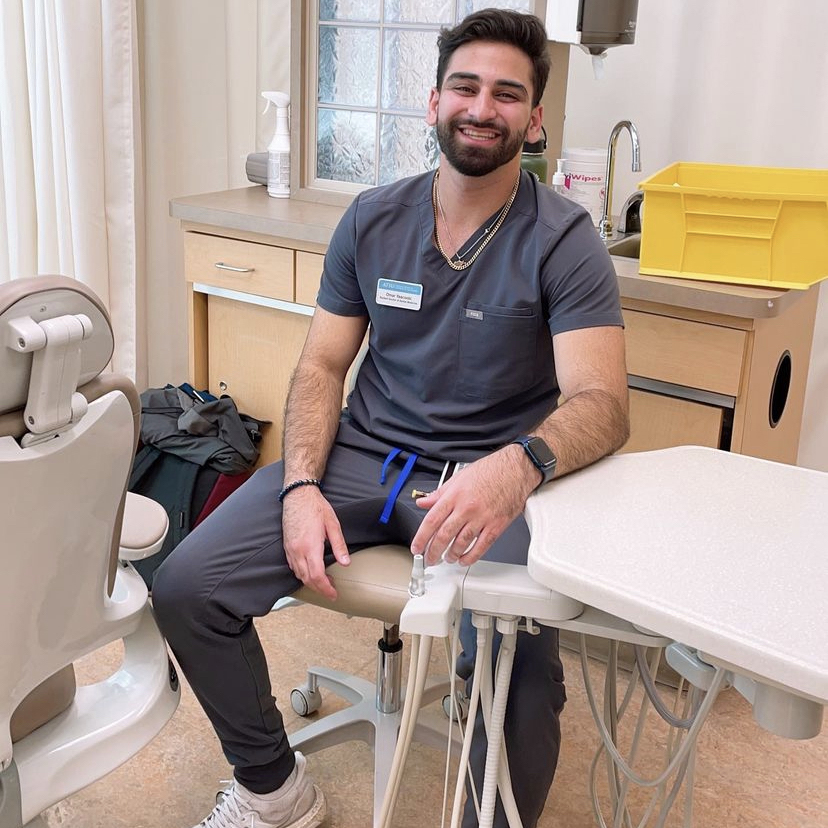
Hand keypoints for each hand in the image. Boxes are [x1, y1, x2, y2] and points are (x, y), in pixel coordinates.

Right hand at [282, 486, 349, 599]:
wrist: (298, 495)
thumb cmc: (316, 507)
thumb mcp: (332, 524)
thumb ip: (339, 545)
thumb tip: (345, 563)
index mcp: (310, 546)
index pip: (317, 576)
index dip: (326, 588)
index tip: (334, 594)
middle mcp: (297, 550)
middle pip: (307, 579)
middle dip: (320, 589)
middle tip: (331, 592)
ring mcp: (290, 549)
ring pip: (299, 575)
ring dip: (311, 583)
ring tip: (324, 583)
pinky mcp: (286, 547)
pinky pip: (293, 567)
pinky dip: (302, 574)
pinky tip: (310, 572)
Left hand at [410, 447, 537, 566]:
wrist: (515, 470)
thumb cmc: (490, 471)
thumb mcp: (459, 478)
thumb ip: (439, 493)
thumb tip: (424, 502)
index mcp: (455, 495)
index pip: (432, 520)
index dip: (421, 537)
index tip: (416, 547)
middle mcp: (467, 508)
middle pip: (444, 535)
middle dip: (433, 551)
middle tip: (429, 558)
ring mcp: (482, 518)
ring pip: (461, 543)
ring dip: (451, 555)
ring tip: (446, 558)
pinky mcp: (496, 525)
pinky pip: (481, 546)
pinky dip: (471, 556)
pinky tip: (464, 559)